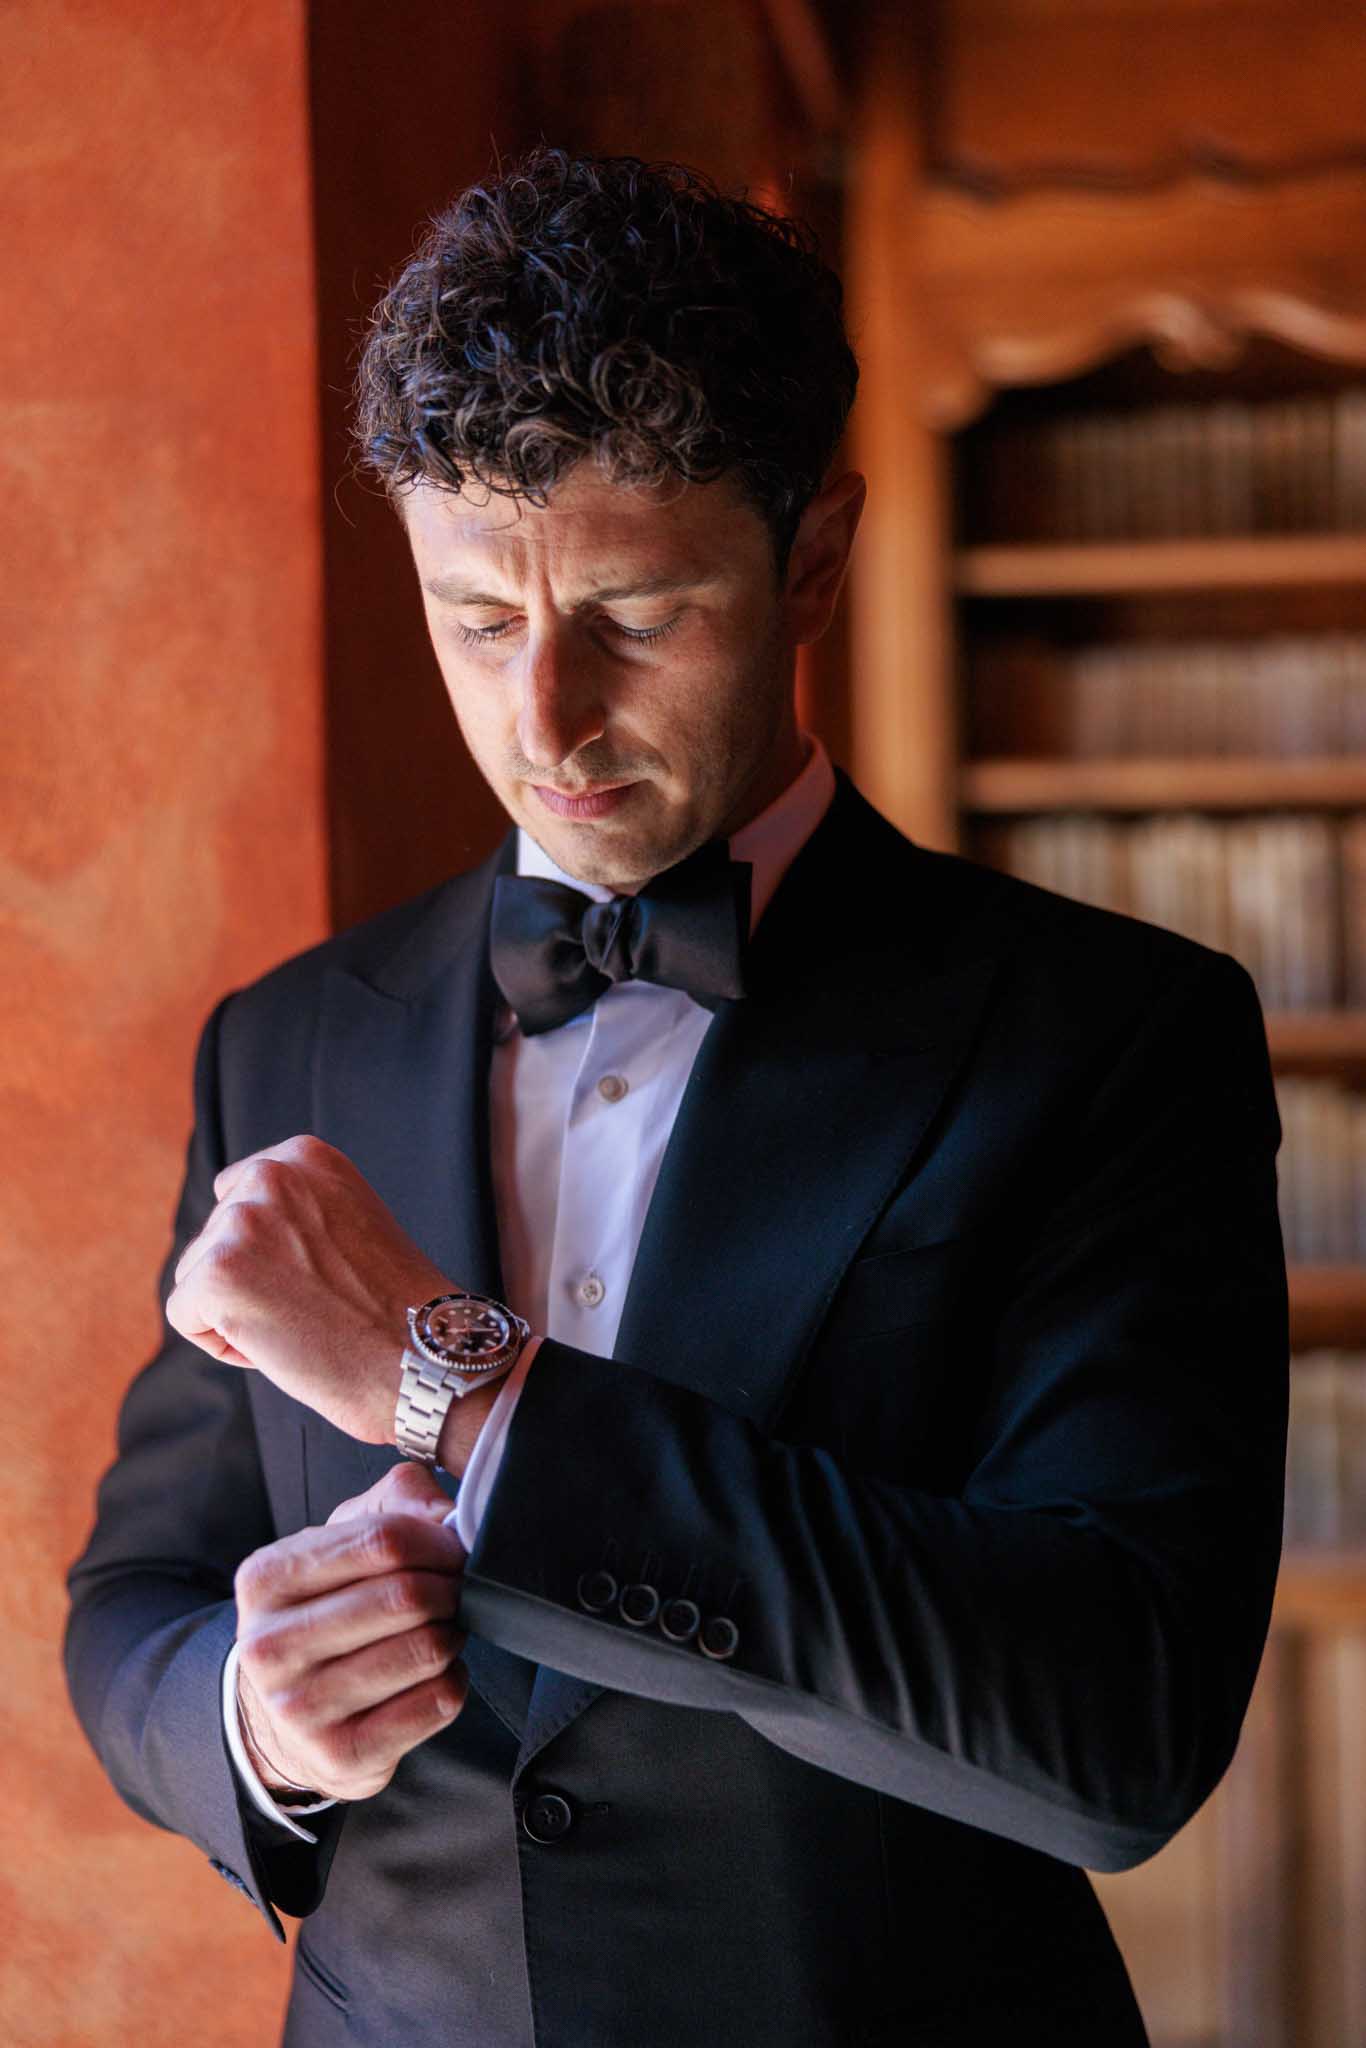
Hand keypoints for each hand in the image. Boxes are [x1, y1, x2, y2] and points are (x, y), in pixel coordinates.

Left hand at [166, 1134, 455, 1443]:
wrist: (423, 1357)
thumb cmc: (395, 1308)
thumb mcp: (351, 1223)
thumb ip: (297, 1210)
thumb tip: (237, 1234)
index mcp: (306, 1156)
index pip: (239, 1198)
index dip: (271, 1252)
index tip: (322, 1275)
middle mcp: (270, 1175)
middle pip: (214, 1239)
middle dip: (253, 1282)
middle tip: (318, 1306)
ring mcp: (240, 1223)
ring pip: (196, 1278)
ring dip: (237, 1312)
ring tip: (304, 1324)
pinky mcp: (215, 1274)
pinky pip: (187, 1316)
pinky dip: (224, 1344)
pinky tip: (281, 1346)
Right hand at [234, 1462, 468, 1802]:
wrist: (285, 1712)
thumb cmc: (324, 1608)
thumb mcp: (340, 1541)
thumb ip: (396, 1501)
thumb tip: (448, 1513)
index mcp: (266, 1579)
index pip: (382, 1540)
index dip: (437, 1539)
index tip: (455, 1546)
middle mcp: (270, 1647)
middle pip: (407, 1597)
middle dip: (451, 1586)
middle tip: (458, 1588)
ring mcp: (301, 1709)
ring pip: (427, 1650)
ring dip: (454, 1633)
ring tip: (442, 1628)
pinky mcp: (341, 1756)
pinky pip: (437, 1702)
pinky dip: (454, 1679)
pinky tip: (434, 1674)